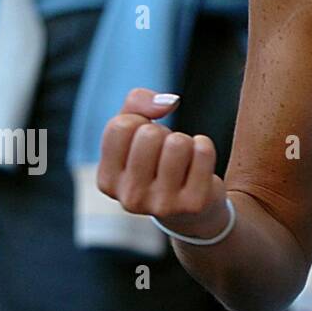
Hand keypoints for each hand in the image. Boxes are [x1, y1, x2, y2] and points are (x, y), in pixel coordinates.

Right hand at [97, 87, 228, 238]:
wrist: (189, 208)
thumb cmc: (157, 161)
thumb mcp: (136, 130)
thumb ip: (138, 102)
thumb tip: (168, 101)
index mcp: (107, 180)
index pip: (120, 126)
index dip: (140, 121)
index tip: (144, 138)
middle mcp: (130, 198)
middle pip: (149, 133)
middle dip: (164, 132)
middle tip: (166, 152)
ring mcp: (161, 205)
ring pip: (177, 142)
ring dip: (185, 141)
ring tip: (182, 159)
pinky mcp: (193, 204)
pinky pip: (203, 151)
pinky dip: (204, 147)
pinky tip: (199, 165)